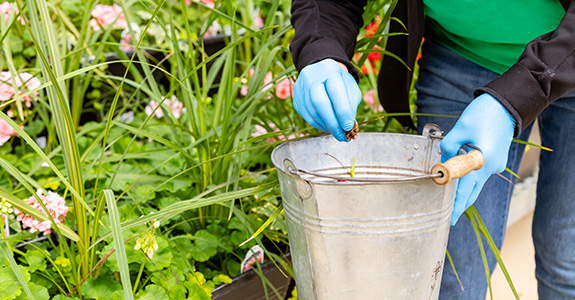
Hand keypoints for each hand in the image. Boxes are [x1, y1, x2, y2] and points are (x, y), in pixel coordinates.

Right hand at [293, 59, 361, 140]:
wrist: (322, 72)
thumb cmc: (340, 82)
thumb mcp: (350, 88)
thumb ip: (350, 105)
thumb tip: (348, 126)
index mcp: (330, 70)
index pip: (335, 92)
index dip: (342, 111)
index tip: (349, 126)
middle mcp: (312, 77)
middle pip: (319, 102)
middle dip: (332, 122)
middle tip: (342, 135)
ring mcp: (301, 87)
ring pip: (311, 112)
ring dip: (326, 126)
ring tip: (337, 133)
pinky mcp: (296, 98)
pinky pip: (306, 116)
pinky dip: (319, 124)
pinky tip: (328, 127)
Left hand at [441, 93, 515, 224]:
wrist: (508, 103)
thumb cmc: (484, 113)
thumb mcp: (460, 128)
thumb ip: (449, 147)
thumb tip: (443, 162)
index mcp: (482, 161)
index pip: (466, 190)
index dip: (456, 205)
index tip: (449, 219)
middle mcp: (491, 167)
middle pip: (473, 191)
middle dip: (460, 204)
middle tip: (448, 217)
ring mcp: (496, 164)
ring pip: (476, 182)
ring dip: (463, 188)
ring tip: (449, 196)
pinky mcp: (496, 159)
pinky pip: (480, 172)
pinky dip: (469, 176)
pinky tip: (459, 173)